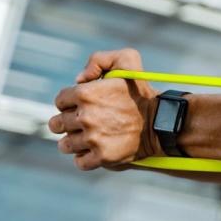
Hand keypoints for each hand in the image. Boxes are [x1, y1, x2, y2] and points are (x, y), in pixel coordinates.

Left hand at [48, 48, 160, 170]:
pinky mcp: (102, 157)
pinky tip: (95, 150)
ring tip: (90, 137)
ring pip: (65, 145)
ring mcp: (93, 138)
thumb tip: (78, 79)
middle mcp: (86, 117)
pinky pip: (80, 162)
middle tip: (85, 122)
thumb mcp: (128, 60)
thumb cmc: (142, 92)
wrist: (162, 121)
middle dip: (68, 122)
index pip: (60, 101)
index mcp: (86, 93)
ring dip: (74, 142)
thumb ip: (99, 59)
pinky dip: (85, 158)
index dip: (71, 102)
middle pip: (57, 124)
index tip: (84, 105)